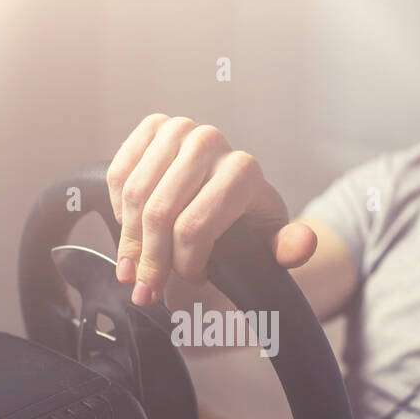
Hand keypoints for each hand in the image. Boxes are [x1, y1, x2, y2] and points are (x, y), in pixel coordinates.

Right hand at [106, 114, 315, 304]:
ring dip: (128, 242)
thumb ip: (287, 247)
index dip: (184, 263)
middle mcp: (210, 141)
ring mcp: (178, 130)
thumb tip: (302, 245)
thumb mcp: (271, 240)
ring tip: (132, 271)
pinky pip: (119, 173)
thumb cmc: (247, 221)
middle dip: (150, 260)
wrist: (230, 191)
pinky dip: (117, 209)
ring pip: (134, 195)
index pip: (193, 226)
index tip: (192, 281)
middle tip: (146, 291)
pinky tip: (129, 232)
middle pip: (159, 213)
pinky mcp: (152, 127)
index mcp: (242, 169)